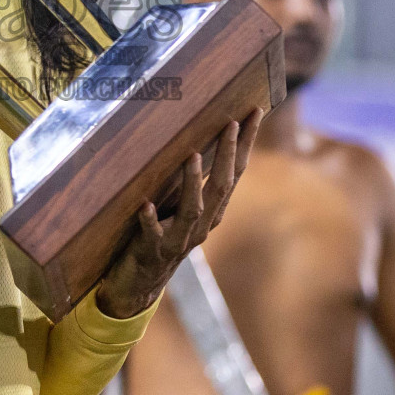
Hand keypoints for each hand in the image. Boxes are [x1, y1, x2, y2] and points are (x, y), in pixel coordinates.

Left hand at [94, 108, 262, 318]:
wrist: (139, 284)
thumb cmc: (159, 235)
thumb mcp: (180, 208)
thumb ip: (192, 181)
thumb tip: (196, 137)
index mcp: (212, 211)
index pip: (235, 172)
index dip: (246, 143)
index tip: (255, 111)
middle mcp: (202, 225)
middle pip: (221, 187)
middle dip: (227, 155)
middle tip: (231, 123)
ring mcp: (179, 240)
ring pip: (193, 210)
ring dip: (192, 183)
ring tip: (191, 157)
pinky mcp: (153, 252)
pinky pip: (153, 235)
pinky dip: (150, 220)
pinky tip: (145, 205)